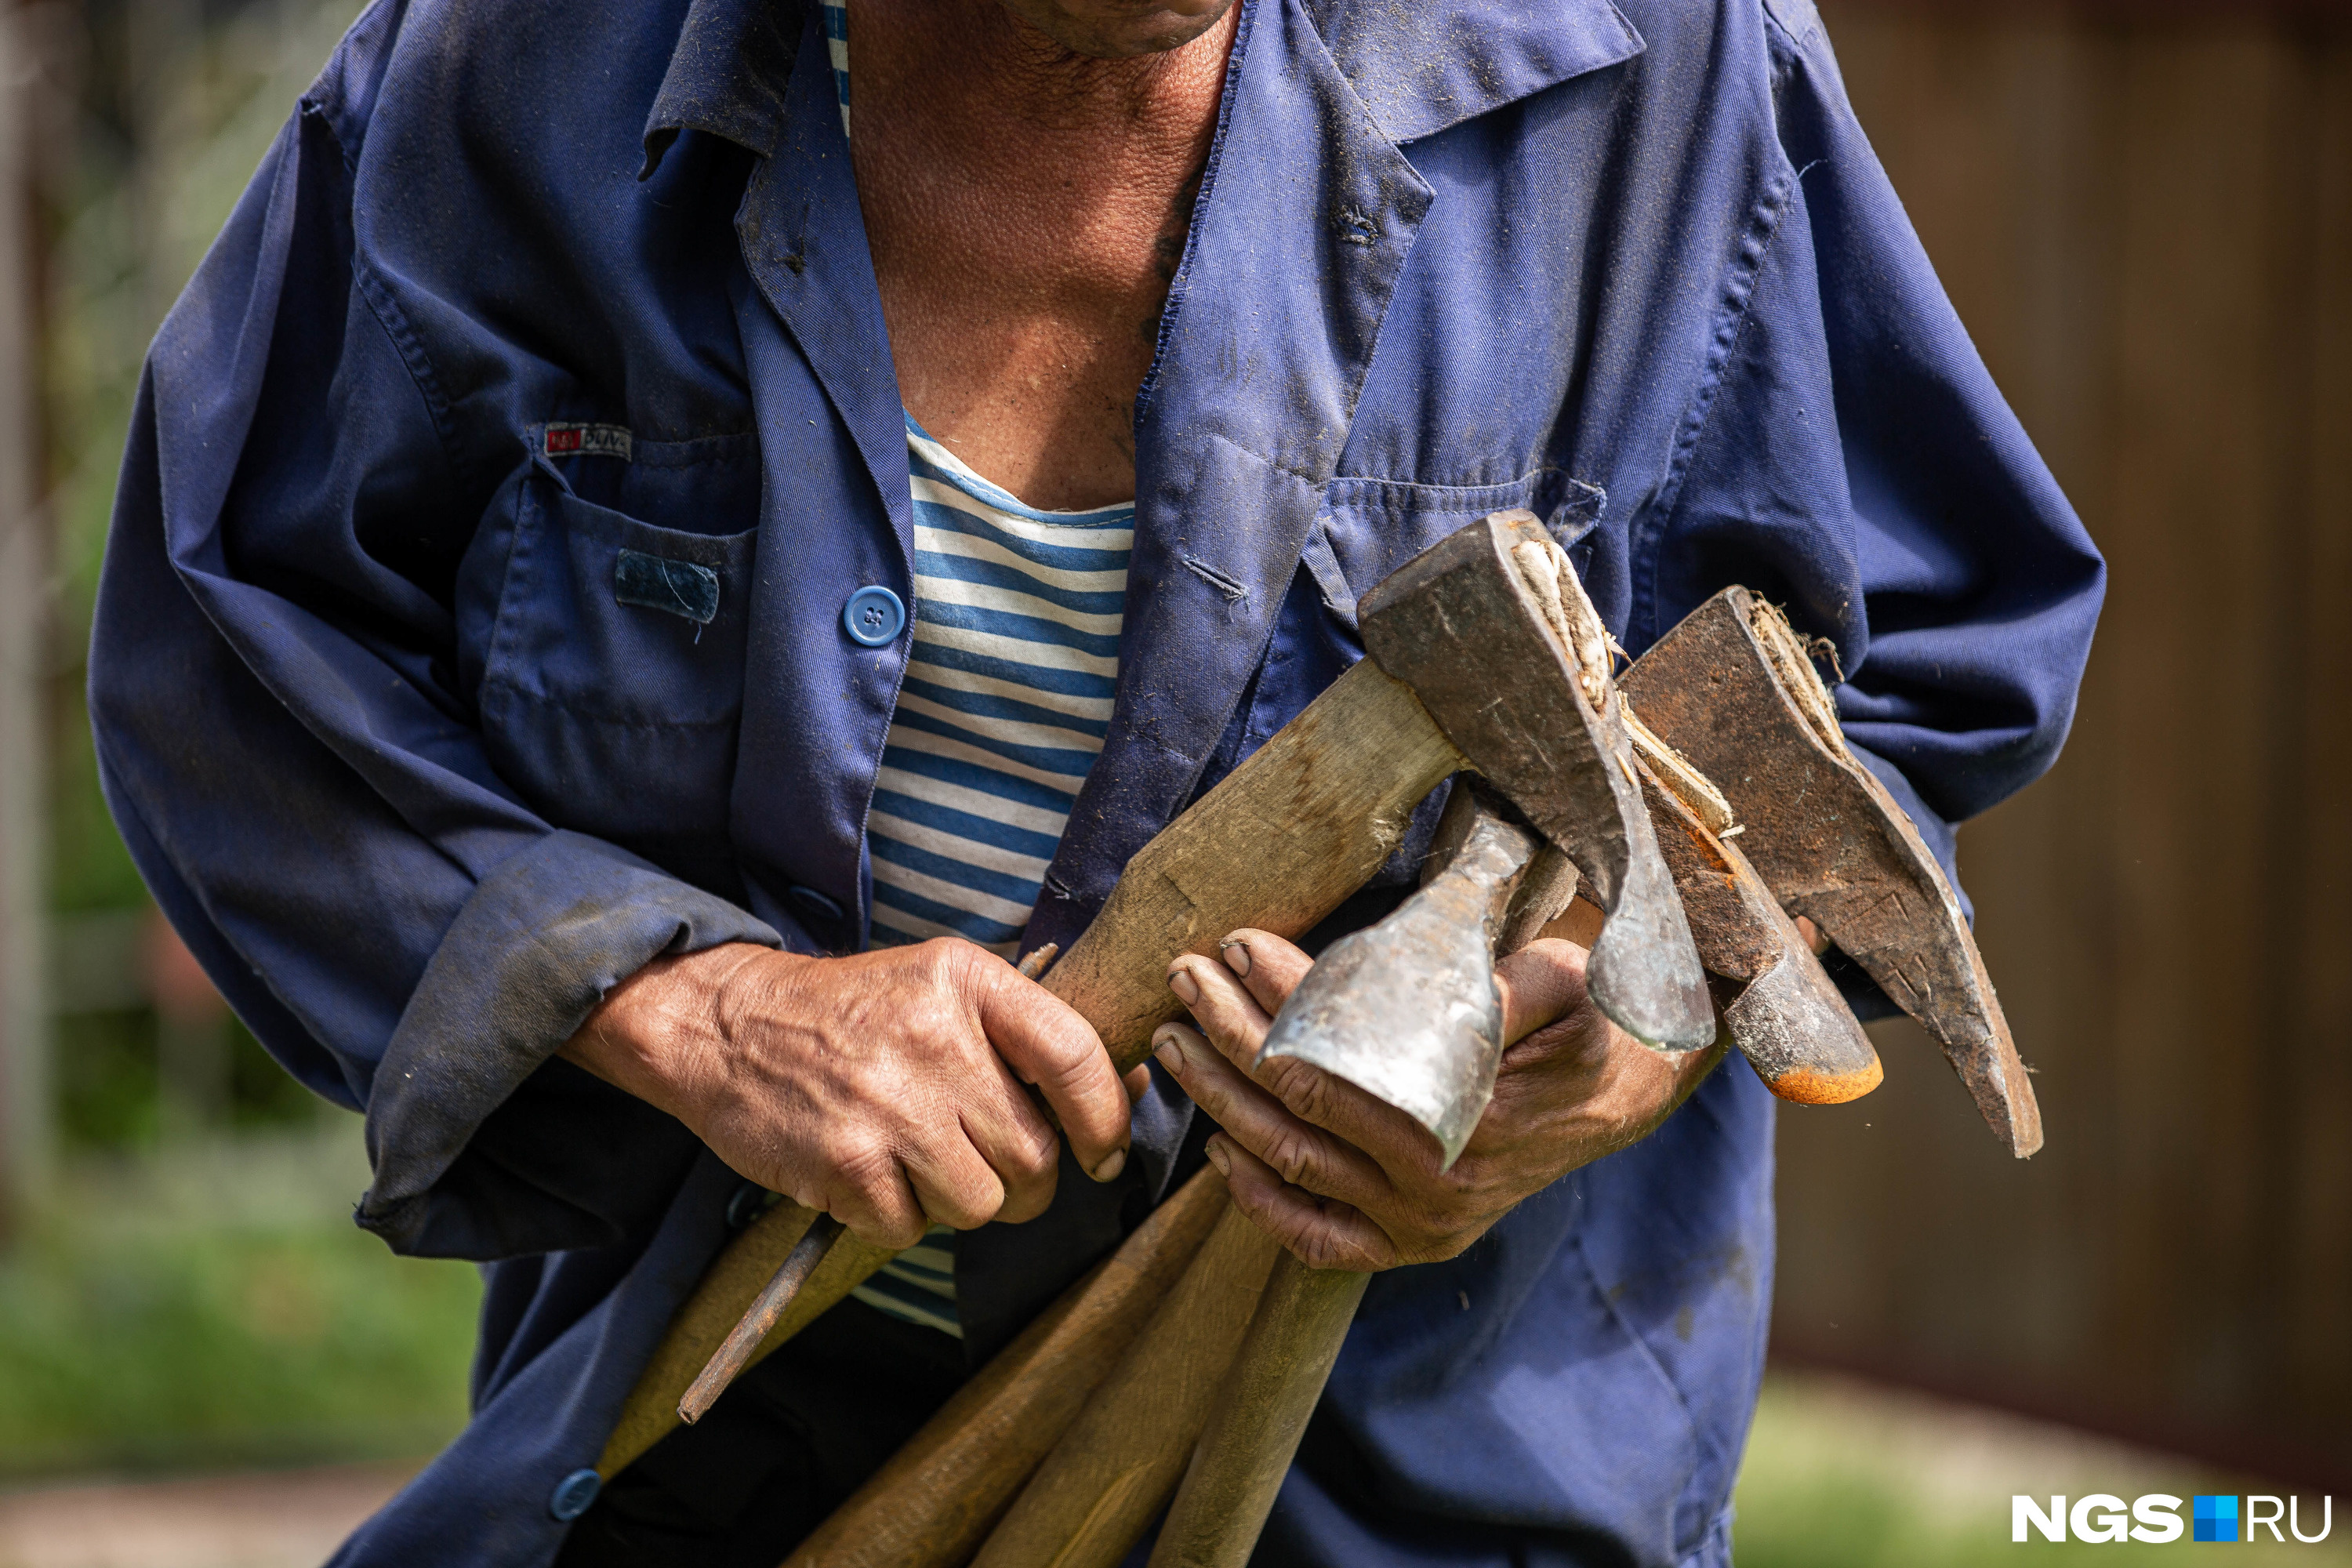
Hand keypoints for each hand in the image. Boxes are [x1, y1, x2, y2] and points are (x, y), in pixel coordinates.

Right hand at [561, 940, 1133, 1248]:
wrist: (726, 1024)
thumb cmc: (854, 1014)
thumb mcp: (944, 988)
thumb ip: (1031, 1034)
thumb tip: (1132, 1088)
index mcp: (968, 982)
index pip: (1075, 1056)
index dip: (1105, 1119)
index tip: (1102, 1153)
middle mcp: (933, 1038)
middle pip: (1035, 1156)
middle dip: (1023, 1181)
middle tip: (983, 1162)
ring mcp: (887, 1103)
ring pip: (982, 1204)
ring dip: (959, 1202)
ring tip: (917, 1160)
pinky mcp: (843, 1162)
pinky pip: (912, 1229)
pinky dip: (897, 1218)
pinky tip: (869, 1171)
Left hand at [1155, 930, 1720, 1269]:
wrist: (1621, 1093)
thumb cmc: (1585, 1020)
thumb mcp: (1560, 983)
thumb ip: (1499, 985)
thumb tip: (1417, 966)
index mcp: (1471, 1123)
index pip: (1337, 1064)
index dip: (1278, 1001)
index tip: (1235, 944)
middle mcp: (1438, 1188)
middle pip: (1296, 1112)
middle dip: (1226, 1039)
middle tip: (1181, 978)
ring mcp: (1420, 1225)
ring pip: (1290, 1165)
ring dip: (1219, 1100)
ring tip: (1174, 1039)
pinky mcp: (1410, 1245)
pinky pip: (1316, 1238)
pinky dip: (1260, 1199)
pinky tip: (1220, 1146)